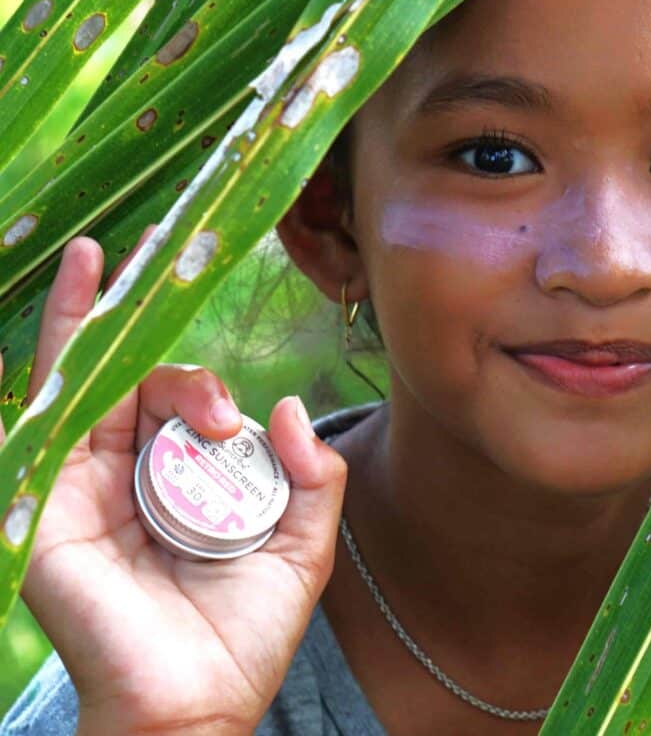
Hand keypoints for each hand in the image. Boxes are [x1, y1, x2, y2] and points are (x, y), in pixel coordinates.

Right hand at [0, 232, 347, 734]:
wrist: (197, 706)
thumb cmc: (245, 633)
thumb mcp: (302, 544)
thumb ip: (310, 476)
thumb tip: (286, 408)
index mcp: (189, 479)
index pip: (184, 404)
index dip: (200, 380)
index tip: (228, 407)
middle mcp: (134, 474)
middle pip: (135, 381)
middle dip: (147, 326)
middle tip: (163, 261)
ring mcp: (87, 485)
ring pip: (89, 383)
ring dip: (96, 319)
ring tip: (103, 255)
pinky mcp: (52, 505)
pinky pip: (44, 424)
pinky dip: (52, 361)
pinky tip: (59, 304)